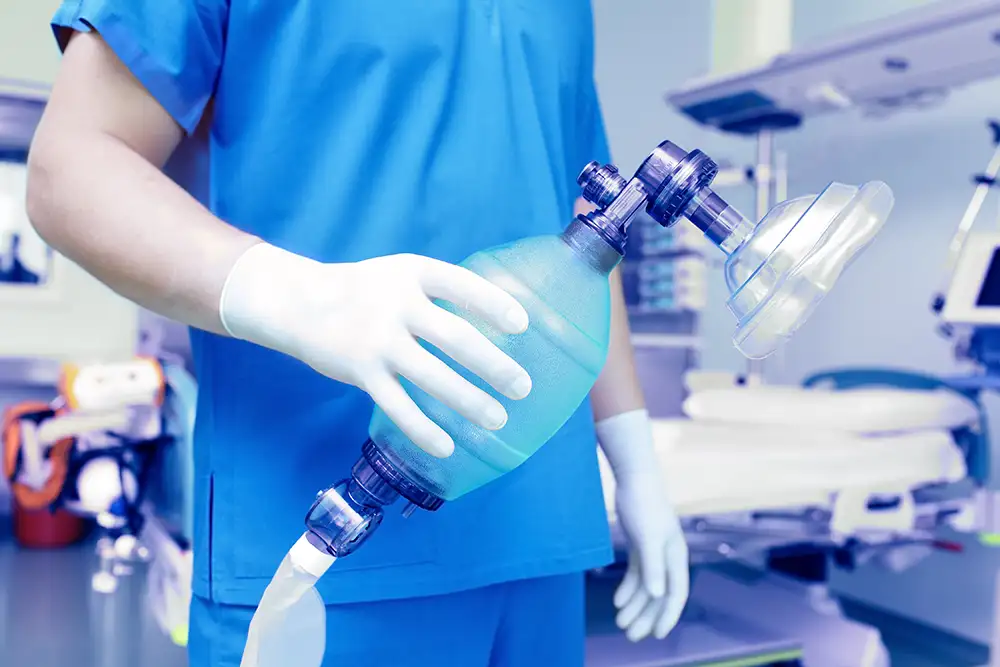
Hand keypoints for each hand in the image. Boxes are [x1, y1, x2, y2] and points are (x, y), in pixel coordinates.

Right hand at [220, 244, 531, 457]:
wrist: (298, 302)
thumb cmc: (364, 290)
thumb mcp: (400, 274)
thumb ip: (439, 293)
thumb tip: (496, 320)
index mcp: (412, 273)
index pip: (461, 285)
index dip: (493, 304)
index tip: (522, 325)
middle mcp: (396, 304)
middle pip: (455, 336)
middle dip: (493, 365)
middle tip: (522, 386)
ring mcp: (377, 340)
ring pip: (432, 376)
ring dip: (469, 401)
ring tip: (497, 419)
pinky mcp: (360, 371)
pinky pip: (398, 405)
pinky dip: (423, 429)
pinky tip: (447, 446)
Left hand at [597, 410, 688, 641]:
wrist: (634, 477)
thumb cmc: (643, 505)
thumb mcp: (648, 537)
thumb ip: (653, 567)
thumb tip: (659, 596)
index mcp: (675, 556)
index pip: (676, 593)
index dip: (668, 615)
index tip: (657, 634)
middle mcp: (668, 557)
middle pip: (660, 594)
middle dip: (647, 616)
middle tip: (631, 636)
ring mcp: (654, 551)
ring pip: (647, 586)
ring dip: (635, 606)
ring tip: (620, 623)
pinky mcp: (641, 544)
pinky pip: (637, 574)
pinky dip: (628, 588)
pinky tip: (618, 601)